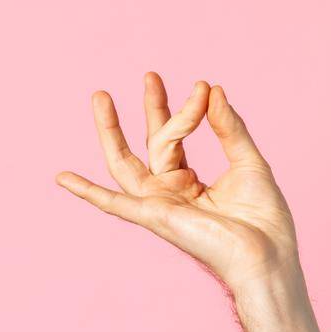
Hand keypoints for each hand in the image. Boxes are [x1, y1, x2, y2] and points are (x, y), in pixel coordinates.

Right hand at [55, 73, 300, 296]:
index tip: (204, 86)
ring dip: (111, 131)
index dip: (191, 108)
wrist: (267, 255)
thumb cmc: (263, 218)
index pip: (180, 136)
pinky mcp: (155, 217)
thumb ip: (228, 127)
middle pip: (151, 143)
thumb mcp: (248, 161)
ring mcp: (159, 204)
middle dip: (150, 109)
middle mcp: (169, 192)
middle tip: (150, 75)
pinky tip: (63, 177)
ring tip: (101, 96)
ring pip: (125, 163)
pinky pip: (115, 204)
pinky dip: (88, 192)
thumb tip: (212, 89)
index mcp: (189, 182)